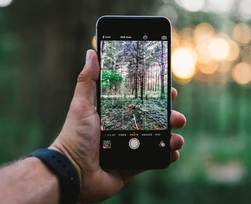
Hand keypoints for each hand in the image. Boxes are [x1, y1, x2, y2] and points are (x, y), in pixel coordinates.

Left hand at [50, 50, 185, 202]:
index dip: (156, 97)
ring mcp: (129, 148)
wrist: (72, 172)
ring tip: (177, 138)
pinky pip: (153, 160)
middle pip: (152, 120)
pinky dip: (165, 156)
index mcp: (114, 115)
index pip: (140, 102)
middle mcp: (123, 130)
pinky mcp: (131, 166)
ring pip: (157, 140)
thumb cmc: (75, 136)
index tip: (170, 92)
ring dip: (171, 137)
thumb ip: (88, 80)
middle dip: (169, 117)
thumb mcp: (82, 105)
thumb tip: (92, 53)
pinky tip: (173, 152)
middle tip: (178, 117)